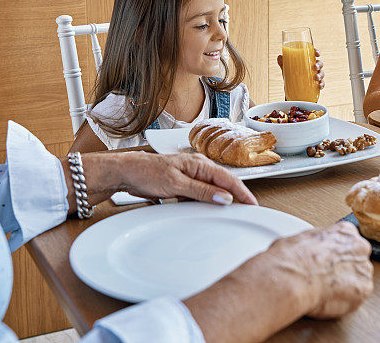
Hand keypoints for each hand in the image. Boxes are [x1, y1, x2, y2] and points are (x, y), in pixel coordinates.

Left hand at [111, 151, 257, 205]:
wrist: (126, 172)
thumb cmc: (147, 172)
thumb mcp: (177, 184)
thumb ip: (202, 191)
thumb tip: (224, 197)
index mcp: (199, 164)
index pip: (228, 179)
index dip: (242, 192)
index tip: (253, 205)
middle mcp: (197, 168)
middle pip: (222, 185)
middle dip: (235, 198)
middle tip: (246, 212)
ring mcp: (190, 177)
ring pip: (211, 191)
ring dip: (218, 202)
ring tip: (229, 215)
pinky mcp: (182, 185)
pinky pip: (199, 195)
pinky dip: (204, 204)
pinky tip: (204, 212)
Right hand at [261, 222, 373, 318]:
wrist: (292, 279)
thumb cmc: (291, 258)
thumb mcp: (301, 238)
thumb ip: (318, 243)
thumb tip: (312, 249)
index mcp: (344, 231)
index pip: (348, 241)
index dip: (336, 254)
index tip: (328, 261)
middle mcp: (359, 248)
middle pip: (356, 260)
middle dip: (343, 269)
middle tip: (325, 276)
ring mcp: (363, 270)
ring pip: (357, 280)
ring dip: (345, 285)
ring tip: (323, 289)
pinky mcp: (363, 291)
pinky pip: (356, 298)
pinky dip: (343, 301)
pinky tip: (327, 298)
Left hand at [277, 47, 324, 89]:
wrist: (291, 89)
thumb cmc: (290, 75)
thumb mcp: (285, 69)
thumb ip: (282, 62)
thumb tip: (279, 56)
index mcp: (307, 60)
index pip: (314, 54)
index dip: (317, 52)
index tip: (317, 54)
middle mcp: (313, 67)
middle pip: (320, 63)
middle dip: (319, 65)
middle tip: (315, 67)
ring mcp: (315, 75)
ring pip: (321, 73)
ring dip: (321, 75)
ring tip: (316, 78)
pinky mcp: (316, 84)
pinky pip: (322, 83)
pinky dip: (322, 84)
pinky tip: (319, 86)